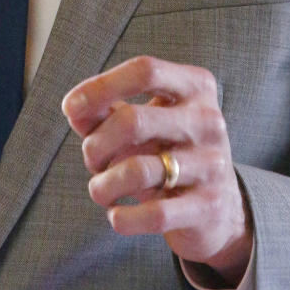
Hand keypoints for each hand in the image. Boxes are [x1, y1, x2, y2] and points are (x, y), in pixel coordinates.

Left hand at [62, 55, 251, 285]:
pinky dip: (122, 218)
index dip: (101, 86)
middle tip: (91, 160)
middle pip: (133, 121)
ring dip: (103, 186)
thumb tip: (73, 108)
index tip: (70, 106)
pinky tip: (117, 216)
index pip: (144, 71)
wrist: (219, 208)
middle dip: (96, 145)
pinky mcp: (209, 206)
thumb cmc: (168, 153)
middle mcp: (208, 120)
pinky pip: (154, 214)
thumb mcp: (141, 125)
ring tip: (101, 191)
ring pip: (137, 171)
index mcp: (195, 87)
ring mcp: (212, 163)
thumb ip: (105, 111)